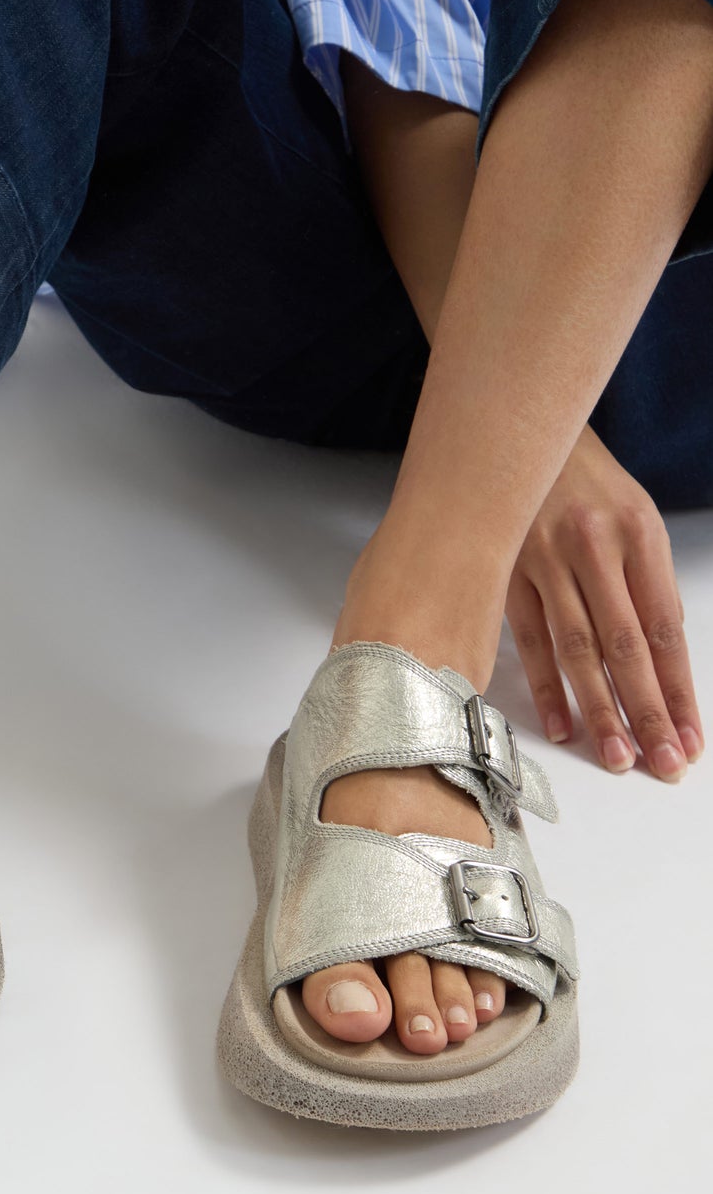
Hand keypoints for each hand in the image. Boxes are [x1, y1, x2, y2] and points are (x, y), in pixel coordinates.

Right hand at [507, 429, 701, 777]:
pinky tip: (563, 724)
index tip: (690, 737)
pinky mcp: (504, 571)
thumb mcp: (634, 518)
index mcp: (637, 533)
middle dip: (648, 711)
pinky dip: (545, 685)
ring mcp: (543, 559)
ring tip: (618, 756)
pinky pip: (528, 639)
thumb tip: (659, 664)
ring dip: (600, 709)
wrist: (518, 429)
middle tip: (663, 763)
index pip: (665, 629)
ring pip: (577, 649)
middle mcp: (592, 547)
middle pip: (626, 647)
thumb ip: (645, 585)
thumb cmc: (586, 483)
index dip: (678, 689)